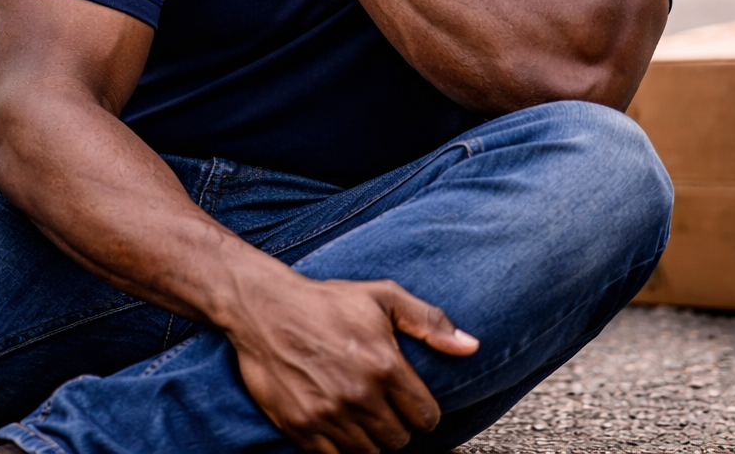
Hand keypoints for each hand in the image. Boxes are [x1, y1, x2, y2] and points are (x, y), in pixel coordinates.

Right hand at [221, 271, 478, 453]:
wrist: (263, 308)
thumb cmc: (325, 301)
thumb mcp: (382, 297)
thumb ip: (429, 322)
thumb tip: (471, 347)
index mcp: (384, 365)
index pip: (426, 416)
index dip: (421, 411)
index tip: (409, 402)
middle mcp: (359, 394)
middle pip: (399, 439)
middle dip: (396, 425)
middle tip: (382, 406)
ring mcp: (328, 414)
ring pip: (370, 453)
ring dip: (369, 439)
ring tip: (360, 415)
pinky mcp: (301, 427)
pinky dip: (340, 447)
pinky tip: (337, 424)